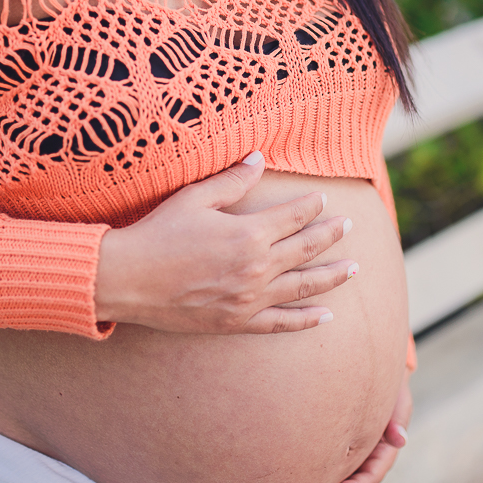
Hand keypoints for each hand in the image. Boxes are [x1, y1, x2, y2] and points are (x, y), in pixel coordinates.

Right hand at [94, 151, 357, 333]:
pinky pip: (281, 323)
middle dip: (332, 235)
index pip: (294, 216)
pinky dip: (306, 320)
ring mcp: (249, 299)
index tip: (325, 199)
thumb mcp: (194, 197)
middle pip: (306, 249)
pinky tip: (326, 316)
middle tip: (351, 225)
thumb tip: (259, 159)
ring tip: (354, 269)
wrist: (127, 280)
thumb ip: (232, 180)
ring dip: (332, 276)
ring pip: (304, 287)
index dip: (313, 206)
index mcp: (249, 233)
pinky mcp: (237, 322)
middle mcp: (257, 268)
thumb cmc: (157, 233)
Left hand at [296, 379, 411, 482]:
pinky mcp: (340, 459)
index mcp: (384, 453)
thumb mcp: (398, 402)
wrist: (374, 382)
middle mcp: (368, 463)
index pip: (371, 476)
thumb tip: (399, 439)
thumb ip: (398, 419)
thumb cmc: (388, 391)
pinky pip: (329, 479)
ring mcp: (354, 464)